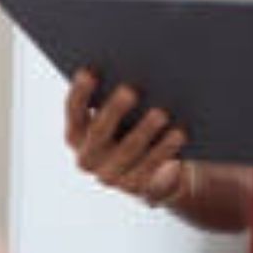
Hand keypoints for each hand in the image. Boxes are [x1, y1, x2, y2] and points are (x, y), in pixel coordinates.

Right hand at [64, 68, 191, 208]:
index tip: (89, 71)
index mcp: (77, 134)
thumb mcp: (120, 114)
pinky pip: (151, 167)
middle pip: (99, 132)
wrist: (156, 173)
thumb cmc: (134, 129)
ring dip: (144, 130)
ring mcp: (110, 176)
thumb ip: (113, 96)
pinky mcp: (136, 188)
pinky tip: (178, 133)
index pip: (74, 111)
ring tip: (161, 112)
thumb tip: (128, 64)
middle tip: (130, 90)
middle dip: (114, 110)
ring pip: (127, 151)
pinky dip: (165, 149)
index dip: (80, 92)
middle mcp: (88, 158)